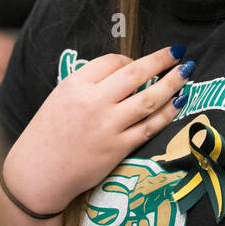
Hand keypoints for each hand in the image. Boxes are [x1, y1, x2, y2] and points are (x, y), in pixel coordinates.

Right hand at [1, 46, 192, 214]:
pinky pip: (149, 126)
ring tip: (187, 71)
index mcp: (75, 85)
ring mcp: (107, 126)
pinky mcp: (117, 148)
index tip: (139, 63)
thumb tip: (126, 71)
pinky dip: (167, 113)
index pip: (112, 61)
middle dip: (161, 60)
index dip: (131, 59)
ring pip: (148, 99)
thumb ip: (89, 84)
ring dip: (172, 83)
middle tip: (178, 51)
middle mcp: (93, 102)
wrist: (38, 174)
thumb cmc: (48, 134)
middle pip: (135, 73)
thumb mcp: (61, 97)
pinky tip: (179, 101)